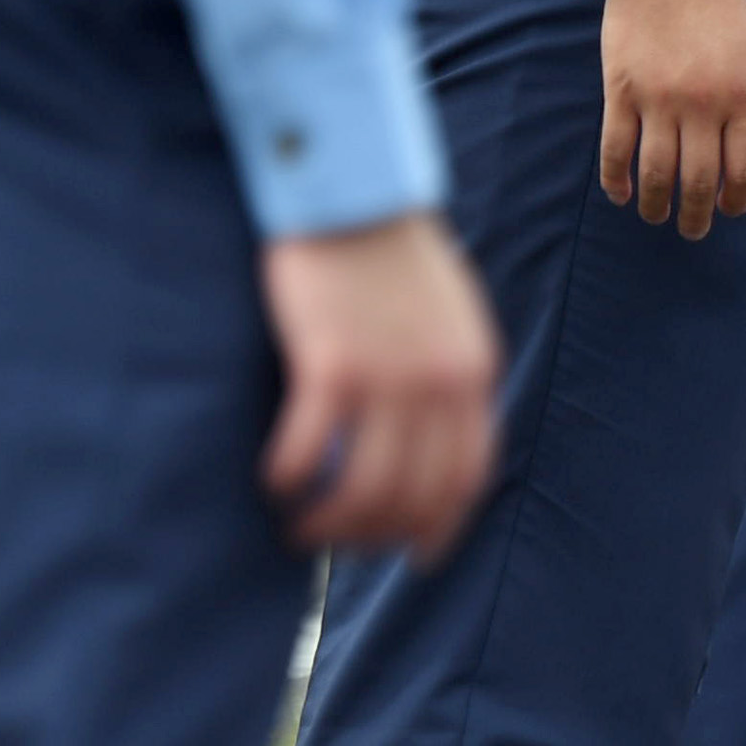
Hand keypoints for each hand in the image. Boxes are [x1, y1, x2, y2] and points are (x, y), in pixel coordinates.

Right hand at [258, 210, 503, 559]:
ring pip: (361, 488)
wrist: (354, 189)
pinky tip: (271, 482)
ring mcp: (390, 375)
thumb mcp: (448, 314)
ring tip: (298, 527)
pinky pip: (307, 450)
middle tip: (335, 544)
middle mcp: (442, 382)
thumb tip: (427, 436)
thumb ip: (448, 372)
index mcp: (473, 370)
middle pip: (413, 496)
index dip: (440, 526)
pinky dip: (286, 479)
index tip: (413, 556)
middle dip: (373, 536)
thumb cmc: (390, 250)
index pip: (469, 476)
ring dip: (327, 523)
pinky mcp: (332, 363)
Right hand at [601, 0, 745, 235]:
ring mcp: (657, 100)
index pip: (744, 169)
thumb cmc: (721, 6)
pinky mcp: (619, 90)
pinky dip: (616, 179)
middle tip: (693, 230)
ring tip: (657, 216)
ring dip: (656, 205)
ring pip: (655, 173)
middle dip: (698, 215)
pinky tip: (620, 194)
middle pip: (699, 181)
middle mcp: (701, 105)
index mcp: (741, 96)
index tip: (730, 212)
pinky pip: (615, 149)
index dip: (737, 200)